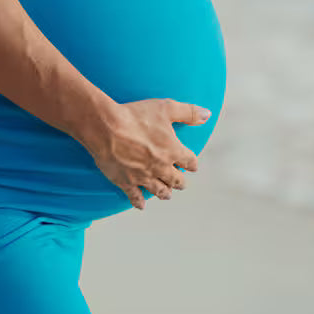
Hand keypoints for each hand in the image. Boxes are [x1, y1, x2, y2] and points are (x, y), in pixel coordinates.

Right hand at [83, 97, 206, 207]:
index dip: (192, 163)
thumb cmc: (135, 116)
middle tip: (180, 182)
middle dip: (180, 181)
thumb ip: (187, 112)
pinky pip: (136, 197)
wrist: (107, 128)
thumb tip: (206, 114)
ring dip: (165, 193)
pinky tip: (141, 205)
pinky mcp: (127, 182)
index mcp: (173, 151)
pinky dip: (139, 202)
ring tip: (166, 194)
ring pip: (160, 191)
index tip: (191, 165)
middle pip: (176, 180)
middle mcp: (161, 167)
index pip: (190, 162)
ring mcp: (144, 177)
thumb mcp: (165, 108)